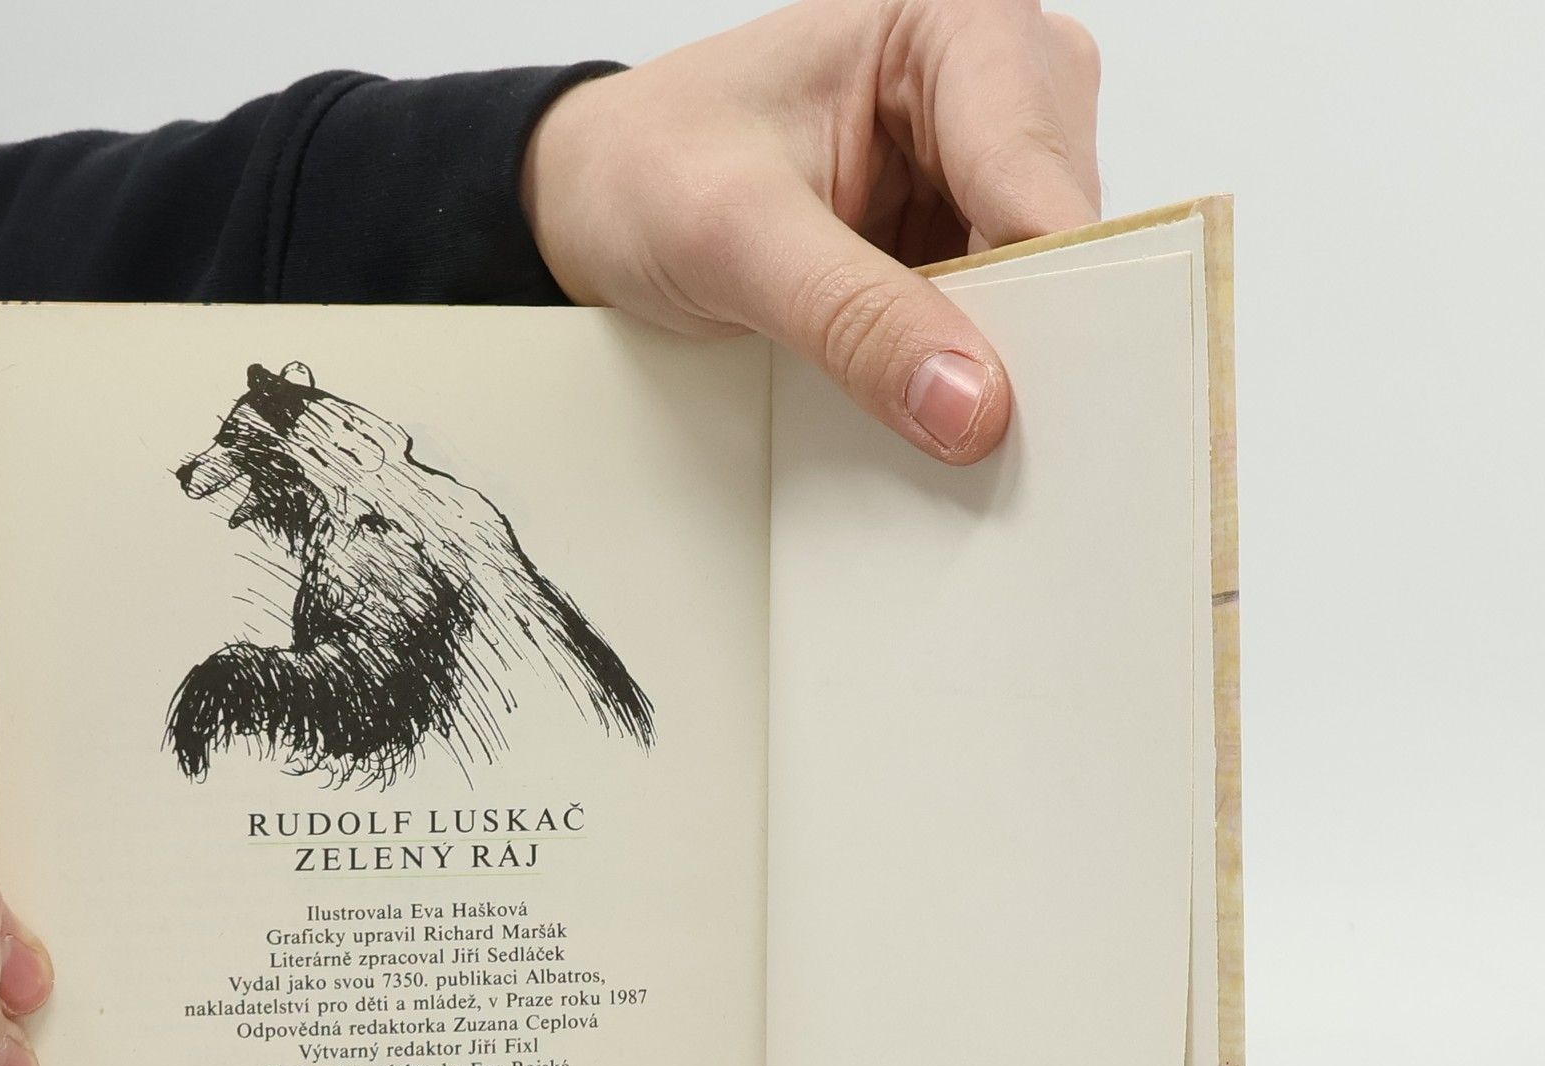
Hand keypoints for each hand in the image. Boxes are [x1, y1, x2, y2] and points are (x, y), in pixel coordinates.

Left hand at [523, 0, 1100, 462]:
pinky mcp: (963, 233)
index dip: (1052, 295)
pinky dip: (973, 369)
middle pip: (1066, 231)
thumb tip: (968, 402)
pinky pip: (1007, 316)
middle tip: (975, 427)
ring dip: (1002, 360)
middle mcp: (994, 79)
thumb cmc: (647, 171)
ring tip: (938, 415)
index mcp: (953, 25)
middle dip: (1030, 334)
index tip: (1032, 404)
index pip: (1038, 178)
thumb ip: (853, 319)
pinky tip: (932, 404)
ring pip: (1052, 283)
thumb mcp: (733, 241)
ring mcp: (986, 162)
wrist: (597, 198)